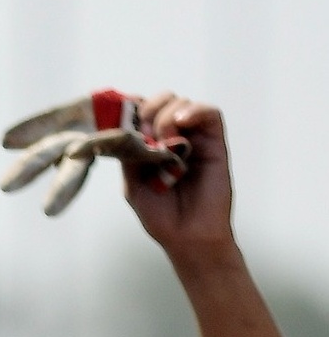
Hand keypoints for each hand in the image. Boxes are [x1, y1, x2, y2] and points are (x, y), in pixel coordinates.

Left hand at [125, 94, 234, 259]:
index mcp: (150, 146)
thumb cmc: (160, 214)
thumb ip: (128, 155)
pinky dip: (195, 111)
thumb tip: (123, 129)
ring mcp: (194, 138)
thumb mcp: (132, 183)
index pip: (141, 112)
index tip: (123, 120)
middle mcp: (172, 138)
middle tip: (144, 134)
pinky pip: (210, 113)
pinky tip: (181, 122)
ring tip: (164, 143)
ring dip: (166, 117)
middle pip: (161, 101)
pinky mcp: (215, 142)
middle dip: (148, 111)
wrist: (187, 235)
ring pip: (181, 103)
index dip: (132, 110)